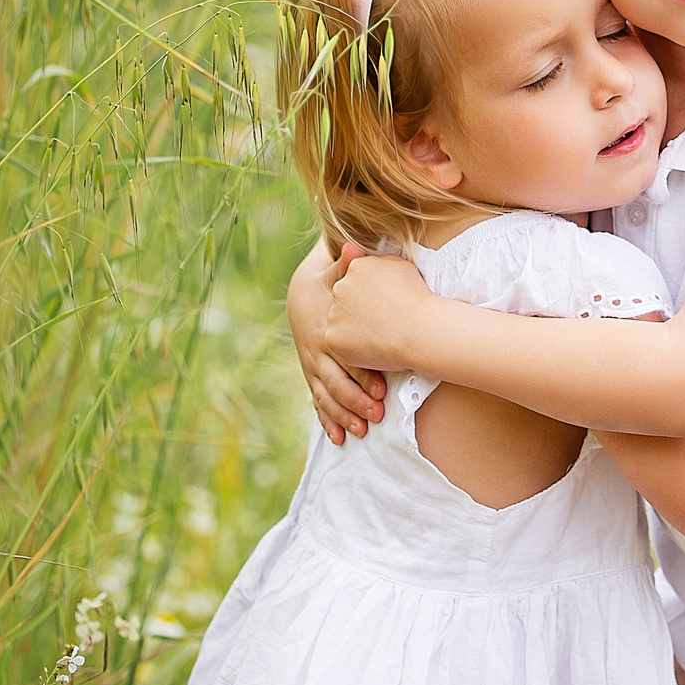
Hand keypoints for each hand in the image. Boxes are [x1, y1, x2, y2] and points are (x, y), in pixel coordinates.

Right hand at [293, 243, 386, 444]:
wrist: (302, 294)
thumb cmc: (326, 284)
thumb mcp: (333, 273)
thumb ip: (347, 265)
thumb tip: (353, 245)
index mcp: (326, 332)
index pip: (346, 357)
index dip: (363, 375)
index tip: (382, 389)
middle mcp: (317, 353)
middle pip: (335, 383)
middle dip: (355, 402)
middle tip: (376, 416)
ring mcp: (312, 367)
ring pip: (326, 397)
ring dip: (343, 416)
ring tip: (361, 432)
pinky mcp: (312, 375)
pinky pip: (317, 402)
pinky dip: (327, 420)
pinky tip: (337, 439)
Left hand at [321, 247, 437, 384]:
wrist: (418, 329)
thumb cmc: (416, 298)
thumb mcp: (402, 266)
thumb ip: (381, 262)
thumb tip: (370, 260)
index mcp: (356, 267)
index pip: (357, 280)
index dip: (371, 294)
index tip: (386, 303)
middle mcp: (340, 287)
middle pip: (345, 299)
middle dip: (359, 309)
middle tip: (382, 320)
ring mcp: (334, 313)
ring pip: (340, 321)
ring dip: (354, 328)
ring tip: (380, 334)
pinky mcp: (332, 336)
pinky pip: (339, 341)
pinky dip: (352, 346)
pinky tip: (372, 346)